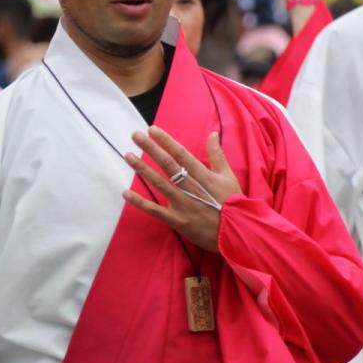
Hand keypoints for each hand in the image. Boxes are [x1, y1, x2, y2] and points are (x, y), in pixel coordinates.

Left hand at [122, 127, 241, 252]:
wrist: (237, 232)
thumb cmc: (233, 203)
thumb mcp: (229, 176)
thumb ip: (217, 155)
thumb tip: (212, 133)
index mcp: (204, 176)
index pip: (182, 154)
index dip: (166, 141)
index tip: (153, 130)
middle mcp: (192, 188)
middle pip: (168, 165)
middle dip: (151, 148)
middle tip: (136, 135)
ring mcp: (183, 204)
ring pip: (159, 183)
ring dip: (142, 169)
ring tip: (128, 155)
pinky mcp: (177, 220)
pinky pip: (155, 210)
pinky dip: (140, 202)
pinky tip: (126, 193)